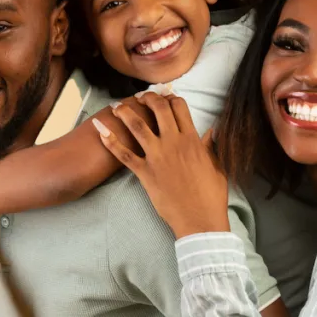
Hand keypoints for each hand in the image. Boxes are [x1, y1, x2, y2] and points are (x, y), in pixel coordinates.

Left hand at [94, 92, 229, 238]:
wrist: (199, 218)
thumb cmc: (211, 194)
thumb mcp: (216, 166)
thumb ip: (210, 146)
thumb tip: (211, 132)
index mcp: (192, 140)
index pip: (179, 108)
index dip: (170, 98)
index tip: (164, 98)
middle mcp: (173, 143)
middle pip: (158, 110)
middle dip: (148, 98)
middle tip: (139, 97)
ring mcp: (157, 157)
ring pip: (138, 127)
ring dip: (125, 113)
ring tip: (116, 106)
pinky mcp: (144, 173)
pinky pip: (124, 154)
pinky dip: (110, 142)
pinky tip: (100, 131)